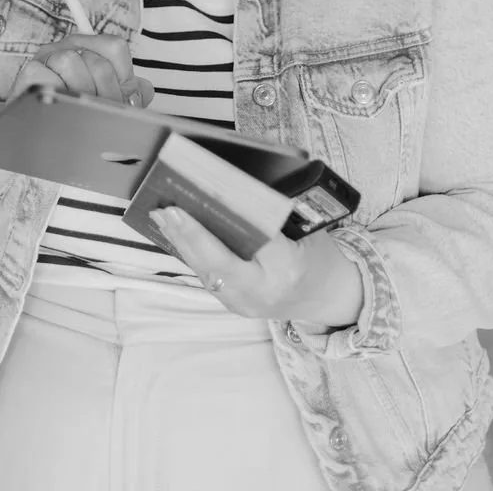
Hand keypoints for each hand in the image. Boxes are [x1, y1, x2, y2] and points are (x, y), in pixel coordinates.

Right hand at [10, 32, 154, 108]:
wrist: (33, 134)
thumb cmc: (71, 114)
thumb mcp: (104, 100)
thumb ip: (128, 92)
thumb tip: (143, 90)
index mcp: (88, 48)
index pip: (115, 47)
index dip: (122, 78)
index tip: (118, 98)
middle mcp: (67, 48)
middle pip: (97, 62)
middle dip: (104, 95)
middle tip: (98, 112)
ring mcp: (46, 59)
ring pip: (70, 63)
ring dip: (78, 95)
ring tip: (76, 110)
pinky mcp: (28, 75)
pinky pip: (47, 79)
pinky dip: (56, 97)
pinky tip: (58, 108)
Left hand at [149, 208, 364, 325]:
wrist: (330, 299)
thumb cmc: (320, 256)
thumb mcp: (309, 229)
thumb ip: (275, 214)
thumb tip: (236, 187)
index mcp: (289, 268)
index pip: (254, 238)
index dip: (230, 217)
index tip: (206, 195)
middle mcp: (263, 292)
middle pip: (219, 262)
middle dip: (192, 235)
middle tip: (169, 209)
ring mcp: (246, 304)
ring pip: (207, 272)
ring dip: (183, 243)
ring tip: (163, 216)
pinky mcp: (235, 305)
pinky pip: (208, 277)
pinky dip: (191, 254)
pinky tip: (176, 234)